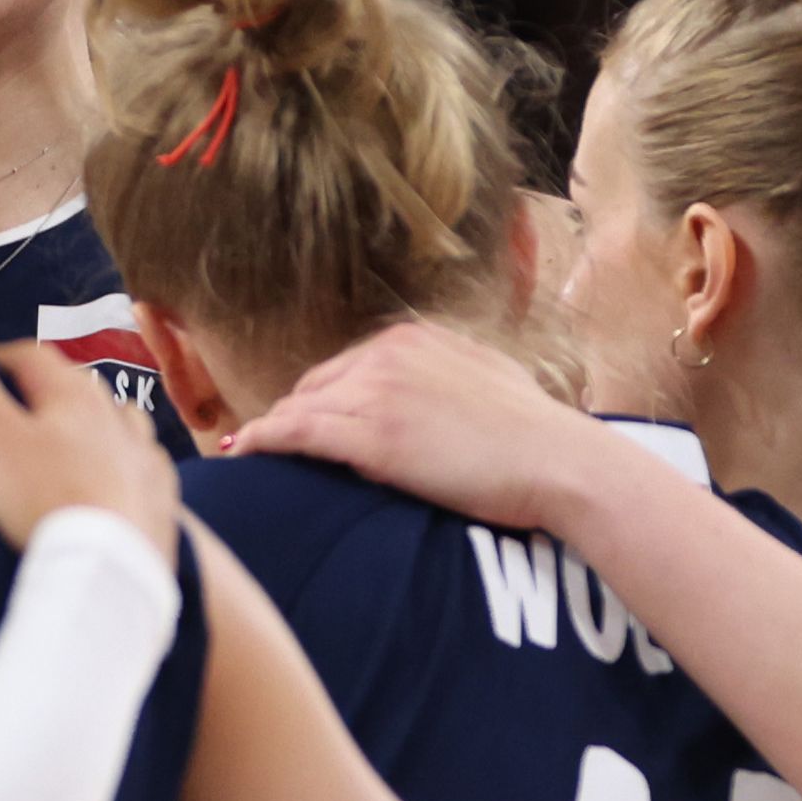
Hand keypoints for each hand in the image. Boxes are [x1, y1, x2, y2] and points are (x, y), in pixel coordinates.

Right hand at [0, 339, 178, 562]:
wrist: (109, 569)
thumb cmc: (45, 497)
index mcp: (73, 395)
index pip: (31, 356)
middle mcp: (116, 416)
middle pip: (78, 387)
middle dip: (44, 390)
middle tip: (15, 408)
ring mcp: (145, 458)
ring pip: (119, 422)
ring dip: (94, 422)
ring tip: (71, 439)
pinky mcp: (162, 499)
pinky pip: (144, 466)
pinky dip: (125, 463)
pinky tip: (116, 478)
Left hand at [219, 319, 604, 527]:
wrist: (558, 460)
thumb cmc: (536, 433)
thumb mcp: (488, 378)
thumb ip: (449, 375)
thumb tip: (434, 393)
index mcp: (413, 340)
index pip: (345, 369)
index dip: (320, 400)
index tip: (301, 420)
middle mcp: (388, 356)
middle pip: (316, 387)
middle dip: (291, 415)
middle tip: (265, 443)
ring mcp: (377, 393)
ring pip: (301, 410)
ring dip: (269, 432)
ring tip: (243, 453)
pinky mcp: (372, 437)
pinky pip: (297, 435)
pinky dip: (265, 442)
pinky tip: (244, 455)